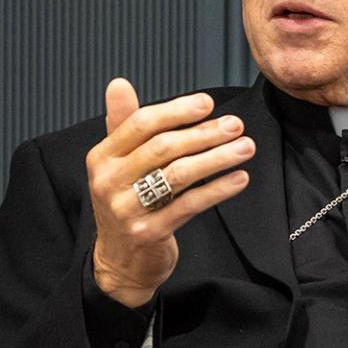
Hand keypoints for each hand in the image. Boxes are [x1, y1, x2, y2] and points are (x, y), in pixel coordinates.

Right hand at [87, 78, 253, 307]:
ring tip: (245, 147)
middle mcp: (110, 181)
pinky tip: (240, 178)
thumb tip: (118, 83)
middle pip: (163, 147)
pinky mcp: (149, 232)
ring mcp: (128, 209)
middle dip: (204, 133)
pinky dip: (218, 189)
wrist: (120, 263)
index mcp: (102, 157)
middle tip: (236, 125)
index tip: (208, 103)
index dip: (176, 111)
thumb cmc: (126, 203)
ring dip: (217, 157)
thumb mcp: (117, 164)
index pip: (141, 123)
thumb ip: (123, 124)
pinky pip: (190, 204)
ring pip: (179, 174)